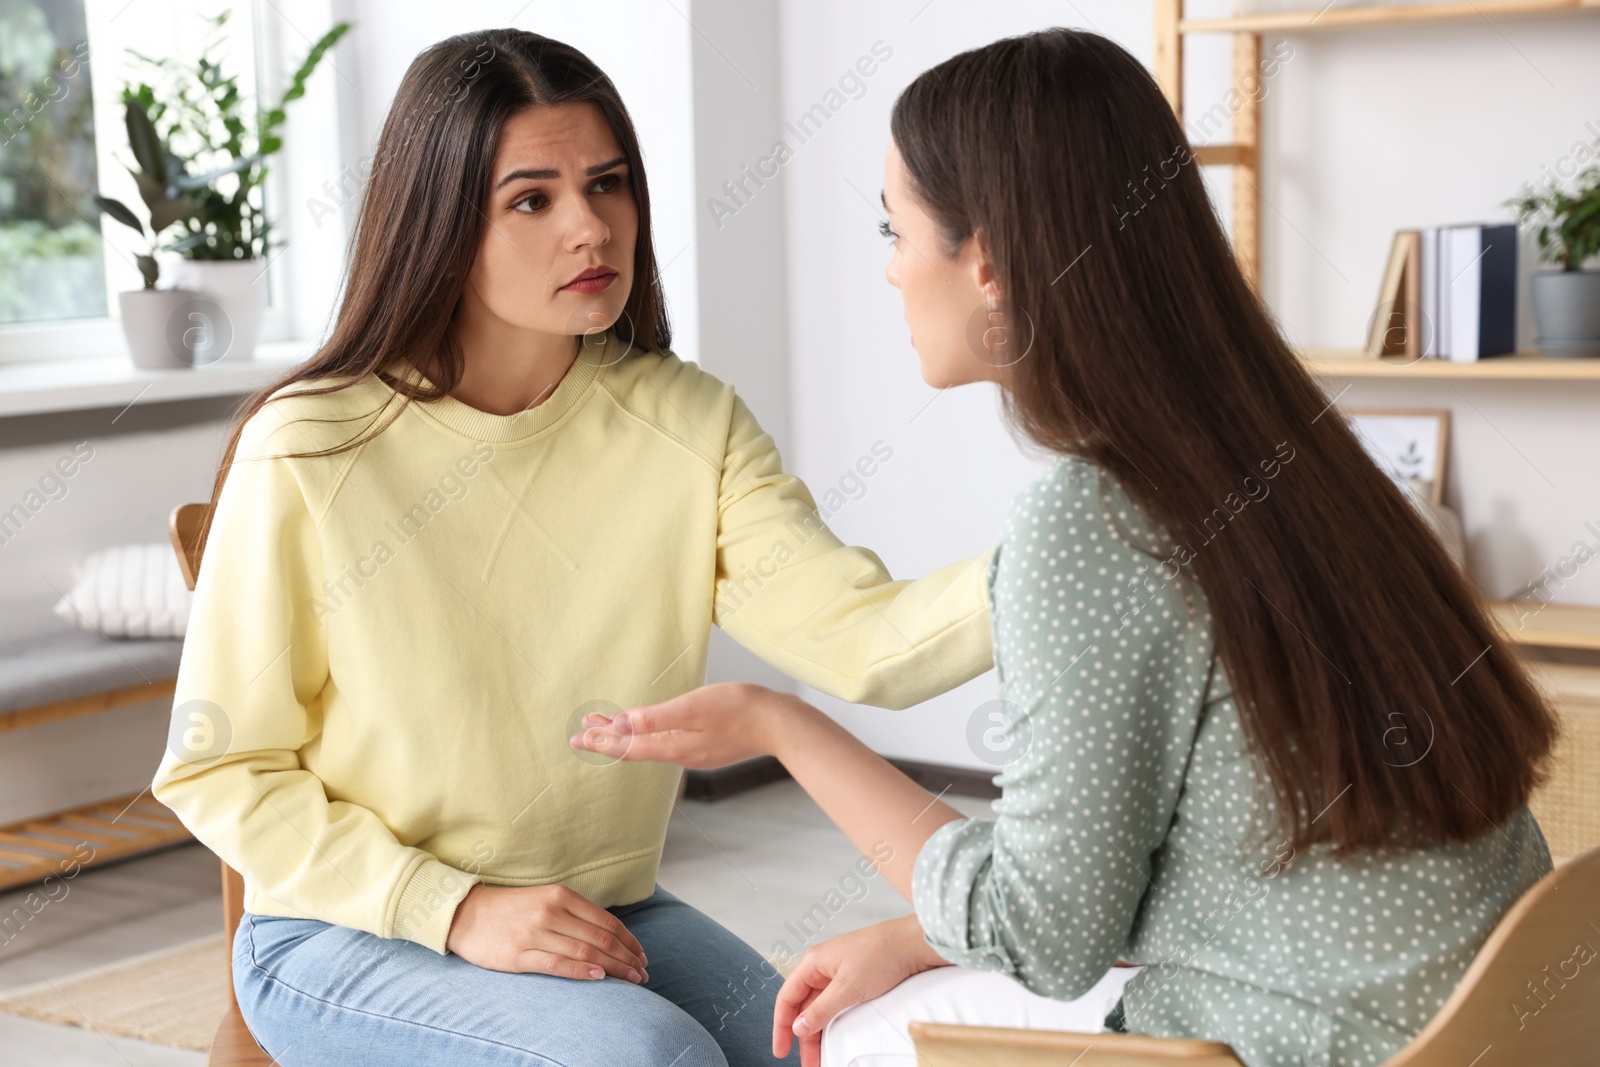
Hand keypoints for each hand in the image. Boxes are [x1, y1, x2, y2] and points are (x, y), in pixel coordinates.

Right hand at [444, 883, 649, 981]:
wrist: (466, 914)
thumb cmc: (511, 909)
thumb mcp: (546, 899)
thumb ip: (575, 914)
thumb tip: (610, 936)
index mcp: (561, 896)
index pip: (606, 922)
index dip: (629, 941)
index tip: (642, 956)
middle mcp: (551, 912)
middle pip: (600, 938)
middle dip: (626, 958)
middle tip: (642, 974)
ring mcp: (534, 934)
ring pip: (584, 951)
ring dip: (612, 968)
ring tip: (630, 980)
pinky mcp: (518, 955)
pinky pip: (557, 964)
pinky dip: (581, 970)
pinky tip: (599, 977)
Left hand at [567, 681, 806, 769]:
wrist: (779, 723)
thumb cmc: (739, 709)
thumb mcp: (692, 707)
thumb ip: (656, 717)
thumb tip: (622, 724)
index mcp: (672, 746)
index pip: (627, 746)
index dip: (601, 741)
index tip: (578, 737)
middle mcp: (679, 754)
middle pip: (635, 748)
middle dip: (608, 739)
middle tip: (582, 733)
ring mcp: (694, 752)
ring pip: (650, 746)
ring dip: (627, 736)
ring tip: (607, 727)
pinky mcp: (707, 747)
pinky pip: (666, 744)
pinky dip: (648, 736)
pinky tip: (650, 730)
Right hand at [773, 914, 948, 1066]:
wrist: (913, 944)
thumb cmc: (881, 954)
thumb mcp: (848, 988)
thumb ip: (821, 1010)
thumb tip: (799, 1028)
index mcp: (813, 963)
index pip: (787, 998)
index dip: (781, 1026)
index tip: (781, 1050)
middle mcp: (822, 968)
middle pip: (804, 1007)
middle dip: (804, 1037)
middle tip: (809, 1063)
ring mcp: (838, 974)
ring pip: (820, 1008)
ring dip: (819, 1032)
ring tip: (822, 1057)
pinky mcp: (854, 980)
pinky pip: (836, 1005)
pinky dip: (833, 1023)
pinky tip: (835, 1037)